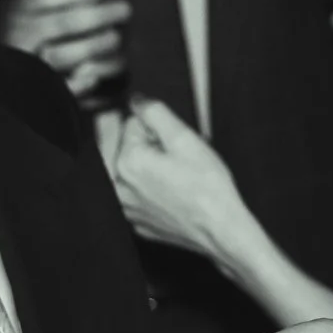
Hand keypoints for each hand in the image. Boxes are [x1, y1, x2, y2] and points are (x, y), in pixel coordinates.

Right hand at [0, 0, 130, 100]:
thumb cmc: (7, 31)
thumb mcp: (18, 5)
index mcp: (13, 10)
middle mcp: (18, 35)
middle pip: (64, 24)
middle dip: (100, 17)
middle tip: (125, 11)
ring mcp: (25, 64)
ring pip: (65, 56)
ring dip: (98, 48)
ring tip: (117, 42)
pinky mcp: (32, 92)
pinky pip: (61, 88)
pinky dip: (80, 84)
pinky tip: (95, 77)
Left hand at [101, 98, 257, 264]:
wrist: (220, 230)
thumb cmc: (208, 189)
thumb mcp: (185, 139)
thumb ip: (155, 112)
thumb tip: (137, 102)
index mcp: (127, 163)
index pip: (126, 124)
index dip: (148, 122)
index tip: (165, 132)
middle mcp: (118, 188)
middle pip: (112, 146)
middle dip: (133, 139)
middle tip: (163, 147)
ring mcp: (125, 208)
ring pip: (117, 172)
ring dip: (133, 162)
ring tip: (165, 168)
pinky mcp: (135, 221)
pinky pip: (129, 195)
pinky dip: (140, 187)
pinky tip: (164, 188)